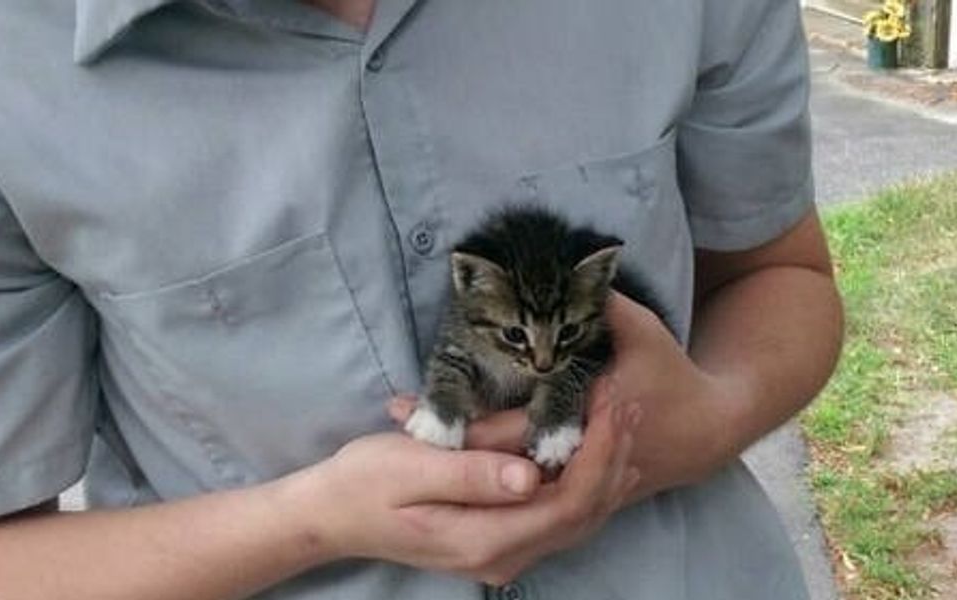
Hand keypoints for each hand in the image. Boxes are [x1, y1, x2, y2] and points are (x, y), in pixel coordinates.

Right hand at [305, 390, 640, 584]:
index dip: (600, 450)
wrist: (330, 516)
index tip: (608, 398)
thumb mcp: (410, 466)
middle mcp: (503, 557)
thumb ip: (472, 474)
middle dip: (613, 455)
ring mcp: (503, 555)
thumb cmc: (364, 482)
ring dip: (605, 467)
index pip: (568, 500)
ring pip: (578, 518)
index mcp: (485, 538)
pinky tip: (597, 451)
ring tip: (622, 417)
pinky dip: (584, 482)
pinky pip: (558, 517)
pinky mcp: (499, 541)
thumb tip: (530, 476)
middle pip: (584, 513)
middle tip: (626, 400)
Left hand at [390, 291, 723, 503]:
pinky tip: (453, 460)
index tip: (402, 407)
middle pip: (493, 459)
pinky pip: (523, 487)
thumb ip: (600, 300)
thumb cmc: (666, 372)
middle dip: (443, 441)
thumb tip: (571, 258)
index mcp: (582, 416)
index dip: (449, 416)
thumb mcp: (638, 329)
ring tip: (412, 441)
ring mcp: (575, 482)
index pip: (502, 427)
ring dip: (460, 461)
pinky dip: (488, 473)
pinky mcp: (575, 492)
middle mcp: (574, 459)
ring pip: (505, 479)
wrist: (703, 431)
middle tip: (394, 425)